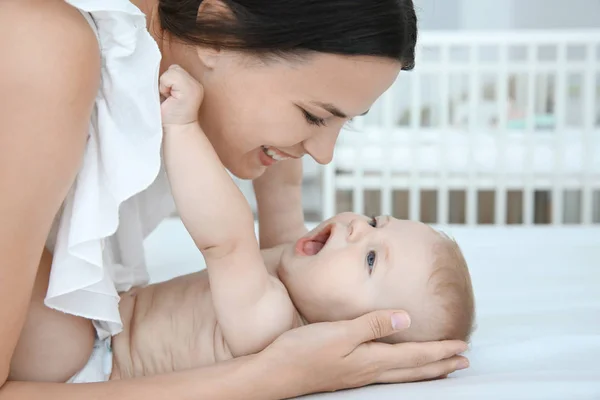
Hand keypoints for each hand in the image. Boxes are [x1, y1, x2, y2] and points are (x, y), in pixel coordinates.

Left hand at [159, 64, 203, 125]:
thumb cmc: (167, 114)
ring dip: (165, 84)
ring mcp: (194, 84)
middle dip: (166, 82)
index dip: (166, 81)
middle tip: (168, 98)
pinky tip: (169, 98)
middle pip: (174, 68)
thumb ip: (167, 80)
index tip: (168, 96)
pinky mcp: (190, 88)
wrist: (175, 129)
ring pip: (172, 70)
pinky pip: (170, 75)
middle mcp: (195, 82)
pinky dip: (165, 85)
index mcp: (189, 84)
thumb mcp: (165, 92)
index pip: (174, 69)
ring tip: (169, 98)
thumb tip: (155, 70)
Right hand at [261, 310, 468, 395]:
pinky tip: (397, 367)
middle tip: (464, 361)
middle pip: (413, 370)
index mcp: (370, 359)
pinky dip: (403, 370)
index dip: (440, 351)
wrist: (273, 373)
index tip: (463, 346)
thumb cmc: (302, 351)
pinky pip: (386, 373)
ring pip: (401, 374)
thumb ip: (372, 325)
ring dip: (425, 370)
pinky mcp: (346, 374)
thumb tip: (406, 319)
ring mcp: (357, 375)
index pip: (415, 356)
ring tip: (441, 368)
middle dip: (440, 365)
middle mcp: (368, 370)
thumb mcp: (339, 333)